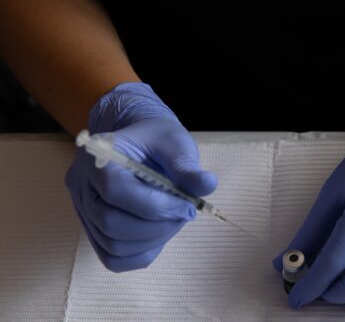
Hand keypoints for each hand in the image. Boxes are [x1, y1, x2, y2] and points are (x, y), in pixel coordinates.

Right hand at [65, 83, 216, 271]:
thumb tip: (208, 185)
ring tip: (174, 219)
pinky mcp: (93, 230)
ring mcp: (83, 211)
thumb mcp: (175, 143)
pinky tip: (160, 233)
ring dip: (153, 241)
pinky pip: (113, 258)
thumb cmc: (157, 140)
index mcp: (98, 155)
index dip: (157, 205)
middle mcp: (82, 185)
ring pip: (112, 246)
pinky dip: (142, 253)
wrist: (140, 145)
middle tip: (184, 214)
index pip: (117, 191)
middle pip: (110, 223)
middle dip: (156, 226)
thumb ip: (187, 166)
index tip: (188, 206)